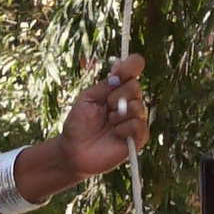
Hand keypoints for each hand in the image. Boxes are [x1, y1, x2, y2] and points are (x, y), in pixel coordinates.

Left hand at [50, 55, 150, 185]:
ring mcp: (135, 119)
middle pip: (135, 87)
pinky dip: (124, 128)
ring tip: (109, 123)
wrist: (74, 150)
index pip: (134, 68)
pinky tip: (116, 134)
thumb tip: (120, 63)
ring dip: (118, 115)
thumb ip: (105, 84)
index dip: (131, 66)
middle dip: (116, 97)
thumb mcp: (87, 98)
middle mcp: (130, 101)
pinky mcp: (139, 138)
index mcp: (118, 88)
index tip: (119, 73)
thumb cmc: (79, 123)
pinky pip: (139, 126)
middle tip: (106, 108)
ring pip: (138, 106)